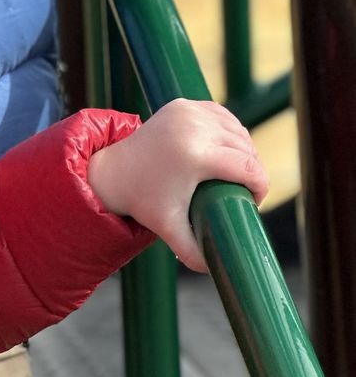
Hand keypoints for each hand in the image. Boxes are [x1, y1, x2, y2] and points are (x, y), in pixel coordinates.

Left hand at [87, 98, 267, 271]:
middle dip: (251, 170)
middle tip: (244, 190)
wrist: (115, 170)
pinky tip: (227, 148)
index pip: (248, 167)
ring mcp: (188, 111)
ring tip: (238, 172)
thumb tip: (214, 273)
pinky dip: (228, 130)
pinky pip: (221, 115)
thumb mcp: (169, 228)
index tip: (254, 201)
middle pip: (245, 148)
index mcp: (196, 154)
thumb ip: (192, 253)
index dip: (260, 185)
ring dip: (243, 149)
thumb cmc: (144, 200)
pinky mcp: (183, 104)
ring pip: (237, 130)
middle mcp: (194, 127)